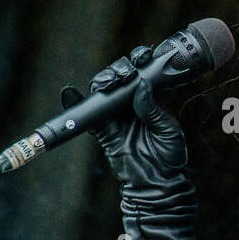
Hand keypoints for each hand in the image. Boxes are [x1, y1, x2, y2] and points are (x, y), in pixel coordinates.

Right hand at [67, 45, 187, 183]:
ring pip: (102, 90)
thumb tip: (141, 86)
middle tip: (125, 74)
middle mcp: (130, 104)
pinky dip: (75, 102)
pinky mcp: (102, 130)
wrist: (157, 182)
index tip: (143, 57)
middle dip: (119, 68)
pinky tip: (70, 93)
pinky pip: (87, 115)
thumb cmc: (168, 157)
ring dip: (103, 80)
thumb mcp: (167, 129)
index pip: (141, 73)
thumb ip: (152, 108)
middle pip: (118, 77)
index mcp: (149, 99)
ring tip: (108, 83)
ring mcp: (115, 116)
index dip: (139, 61)